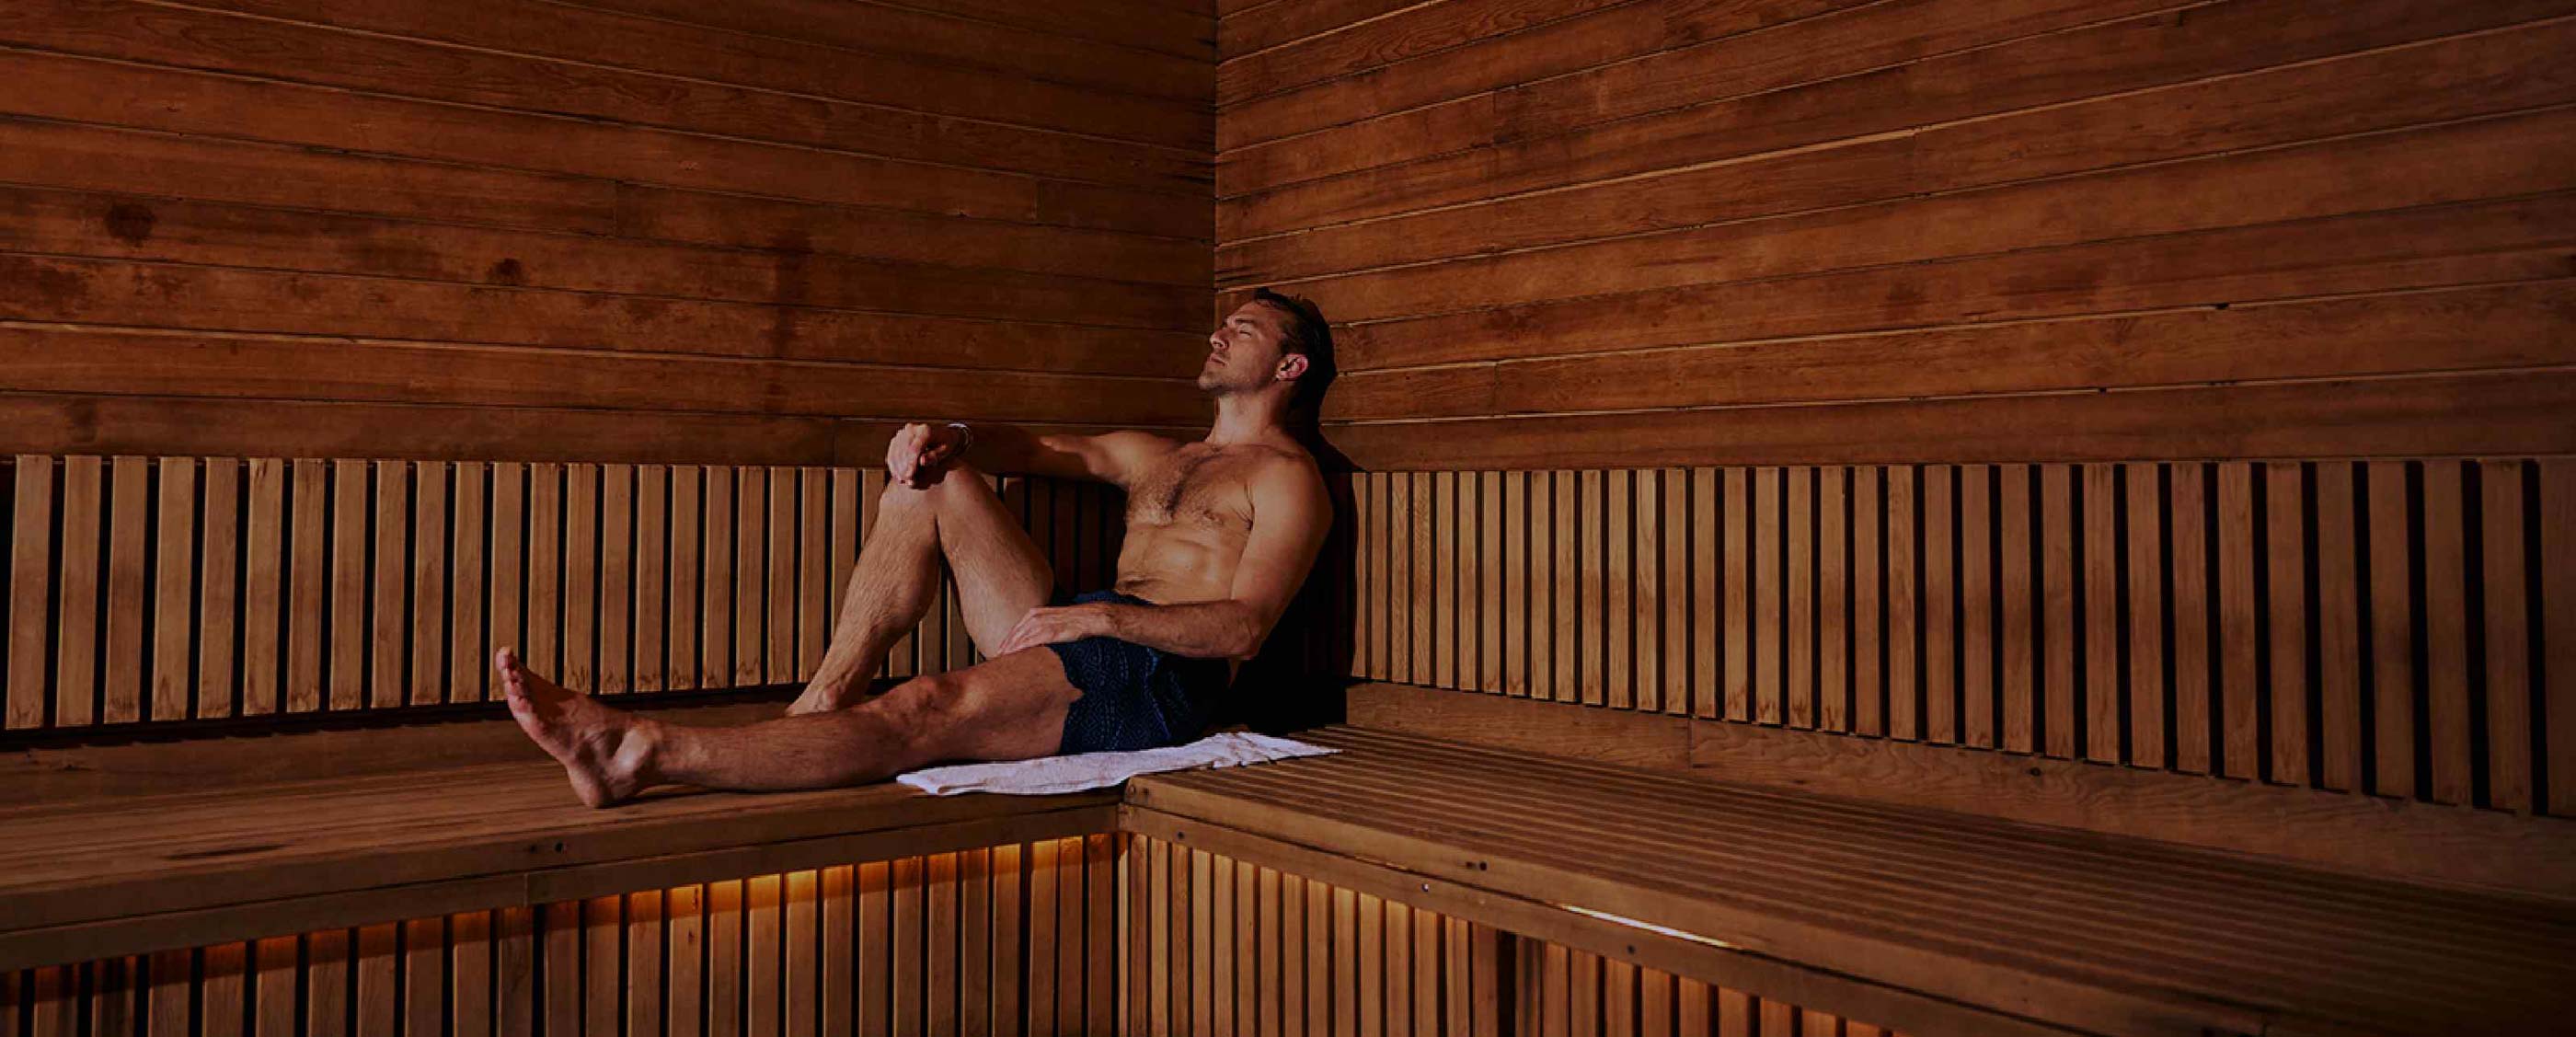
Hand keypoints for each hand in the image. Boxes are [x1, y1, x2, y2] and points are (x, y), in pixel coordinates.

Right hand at [886, 422, 965, 487]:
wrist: (942, 434)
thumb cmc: (946, 443)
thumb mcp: (945, 450)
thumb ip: (934, 456)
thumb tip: (922, 461)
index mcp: (925, 430)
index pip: (914, 448)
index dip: (911, 463)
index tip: (910, 476)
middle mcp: (912, 428)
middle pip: (903, 450)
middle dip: (903, 468)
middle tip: (906, 481)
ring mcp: (904, 432)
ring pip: (895, 451)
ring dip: (897, 467)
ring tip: (902, 480)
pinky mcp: (898, 437)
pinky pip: (892, 451)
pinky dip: (893, 464)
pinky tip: (897, 474)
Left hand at [993, 604, 1108, 655]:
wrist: (1091, 617)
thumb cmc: (1074, 620)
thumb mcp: (1053, 620)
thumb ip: (1042, 627)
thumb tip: (1037, 639)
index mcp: (1035, 613)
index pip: (1016, 628)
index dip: (1007, 640)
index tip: (1000, 650)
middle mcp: (1036, 617)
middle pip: (1015, 633)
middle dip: (1004, 646)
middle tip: (995, 657)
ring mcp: (1042, 623)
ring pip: (1020, 637)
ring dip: (1009, 649)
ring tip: (1002, 659)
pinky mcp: (1050, 631)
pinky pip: (1031, 641)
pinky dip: (1021, 648)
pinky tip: (1014, 654)